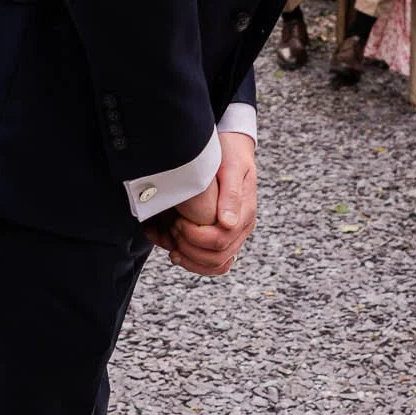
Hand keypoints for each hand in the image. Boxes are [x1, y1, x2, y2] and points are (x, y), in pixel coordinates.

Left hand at [157, 134, 257, 276]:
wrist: (234, 149)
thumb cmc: (231, 154)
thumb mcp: (231, 167)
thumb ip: (231, 194)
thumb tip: (228, 223)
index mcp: (245, 213)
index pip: (221, 240)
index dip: (196, 236)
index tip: (177, 222)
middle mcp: (242, 227)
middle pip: (218, 257)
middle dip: (190, 249)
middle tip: (171, 231)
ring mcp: (234, 234)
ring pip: (216, 265)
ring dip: (190, 261)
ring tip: (170, 247)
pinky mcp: (223, 235)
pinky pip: (212, 262)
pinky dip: (193, 261)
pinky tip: (174, 250)